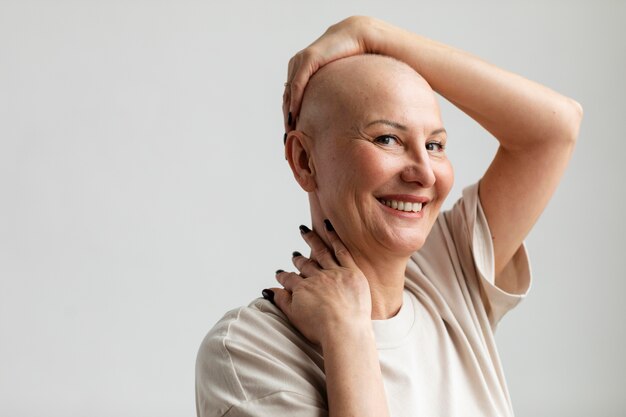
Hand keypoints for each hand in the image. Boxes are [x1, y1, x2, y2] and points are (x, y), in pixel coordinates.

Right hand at [270, 221, 372, 347]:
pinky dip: (334, 237)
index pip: (289, 279)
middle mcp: (316, 277)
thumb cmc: (321, 329)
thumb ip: (281, 301)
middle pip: (305, 265)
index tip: (279, 274)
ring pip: (321, 252)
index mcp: (302, 289)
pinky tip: (327, 227)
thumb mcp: (294, 317)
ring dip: (312, 240)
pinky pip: (341, 250)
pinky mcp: (351, 272)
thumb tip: (268, 291)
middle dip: (298, 261)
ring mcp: (334, 273)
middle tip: (294, 256)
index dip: (283, 277)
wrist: (344, 331)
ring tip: (305, 230)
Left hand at [283, 16, 386, 130]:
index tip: (292, 134)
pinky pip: (298, 85)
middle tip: (289, 139)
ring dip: (288, 114)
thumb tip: (336, 112)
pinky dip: (295, 101)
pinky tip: (294, 115)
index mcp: (300, 70)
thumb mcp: (335, 80)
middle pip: (287, 98)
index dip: (289, 116)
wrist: (356, 36)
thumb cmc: (350, 59)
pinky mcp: (308, 59)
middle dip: (287, 119)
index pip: (290, 97)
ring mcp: (300, 62)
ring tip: (291, 132)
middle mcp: (296, 65)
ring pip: (289, 94)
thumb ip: (329, 92)